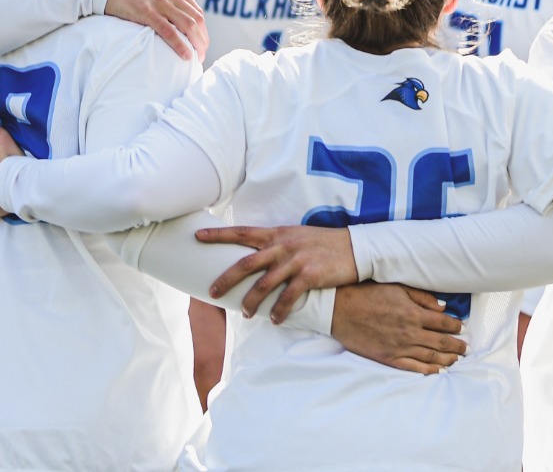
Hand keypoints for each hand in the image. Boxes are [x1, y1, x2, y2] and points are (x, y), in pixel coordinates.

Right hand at [108, 0, 207, 61]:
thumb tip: (179, 17)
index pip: (197, 12)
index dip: (203, 31)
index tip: (202, 44)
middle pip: (196, 20)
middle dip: (202, 40)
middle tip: (202, 55)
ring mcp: (159, 3)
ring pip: (187, 25)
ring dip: (196, 44)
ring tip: (198, 58)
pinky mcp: (146, 12)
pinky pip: (168, 31)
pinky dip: (180, 44)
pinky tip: (185, 55)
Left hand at [197, 223, 357, 322]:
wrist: (354, 248)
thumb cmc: (323, 244)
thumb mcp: (297, 236)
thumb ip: (277, 243)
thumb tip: (255, 256)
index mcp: (277, 234)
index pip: (241, 232)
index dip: (218, 234)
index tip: (197, 236)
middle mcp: (283, 246)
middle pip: (246, 263)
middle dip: (226, 278)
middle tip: (212, 291)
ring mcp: (295, 261)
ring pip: (264, 284)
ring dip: (252, 302)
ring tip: (246, 314)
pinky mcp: (309, 276)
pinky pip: (288, 297)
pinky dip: (279, 311)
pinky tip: (275, 320)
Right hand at [330, 282, 466, 374]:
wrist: (340, 308)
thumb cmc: (368, 293)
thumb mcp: (397, 287)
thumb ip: (422, 297)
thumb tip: (443, 308)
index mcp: (414, 313)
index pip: (443, 323)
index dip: (456, 326)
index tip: (462, 328)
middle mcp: (410, 333)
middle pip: (441, 342)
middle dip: (456, 345)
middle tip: (466, 348)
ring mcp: (399, 348)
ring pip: (430, 356)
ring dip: (447, 359)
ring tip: (456, 360)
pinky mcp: (388, 358)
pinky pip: (413, 367)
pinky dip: (428, 370)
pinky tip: (437, 371)